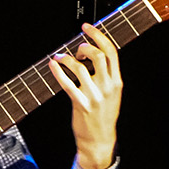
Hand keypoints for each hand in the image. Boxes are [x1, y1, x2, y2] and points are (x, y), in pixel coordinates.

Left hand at [52, 22, 121, 168]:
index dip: (98, 36)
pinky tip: (52, 64)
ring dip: (67, 58)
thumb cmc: (103, 115)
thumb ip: (106, 75)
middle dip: (84, 46)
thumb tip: (91, 54)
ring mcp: (94, 96)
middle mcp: (107, 87)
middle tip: (76, 50)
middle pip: (98, 55)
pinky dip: (58, 71)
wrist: (99, 140)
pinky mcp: (81, 104)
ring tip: (60, 58)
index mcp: (116, 82)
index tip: (87, 28)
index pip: (111, 52)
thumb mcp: (112, 94)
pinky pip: (67, 84)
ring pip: (80, 68)